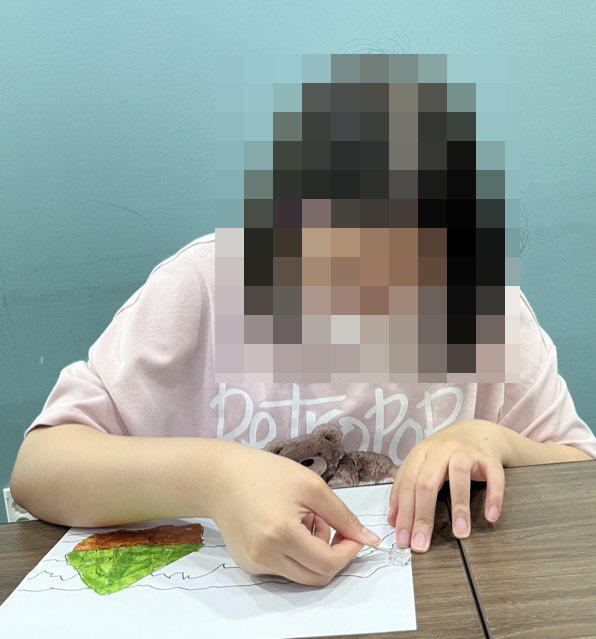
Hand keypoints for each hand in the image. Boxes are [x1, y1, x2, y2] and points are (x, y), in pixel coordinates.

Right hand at [209, 444, 380, 585]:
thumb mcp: (311, 486)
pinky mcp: (248, 565)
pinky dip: (294, 553)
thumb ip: (343, 516)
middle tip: (326, 522)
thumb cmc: (265, 473)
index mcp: (281, 534)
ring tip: (303, 520)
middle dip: (331, 552)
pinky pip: (284, 570)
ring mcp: (254, 564)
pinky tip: (285, 526)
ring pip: (301, 575)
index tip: (353, 533)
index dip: (348, 551)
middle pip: (316, 576)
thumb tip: (369, 540)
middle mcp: (265, 557)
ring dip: (313, 552)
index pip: (328, 563)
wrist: (220, 477)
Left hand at [387, 419, 509, 552]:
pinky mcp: (489, 458)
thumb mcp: (420, 466)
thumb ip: (405, 489)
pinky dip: (494, 496)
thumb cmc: (444, 455)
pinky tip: (490, 516)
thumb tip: (393, 520)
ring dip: (459, 507)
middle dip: (423, 517)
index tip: (403, 540)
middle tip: (422, 544)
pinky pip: (494, 476)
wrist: (476, 433)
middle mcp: (441, 450)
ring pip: (460, 476)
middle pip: (427, 483)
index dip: (404, 514)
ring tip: (460, 534)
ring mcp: (466, 452)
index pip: (407, 485)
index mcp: (421, 453)